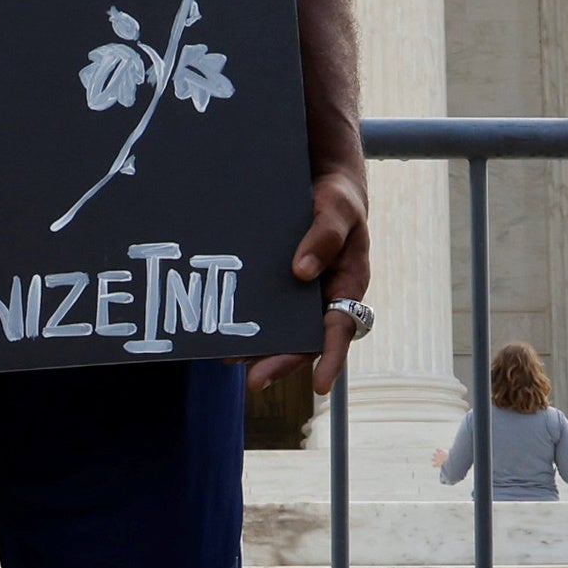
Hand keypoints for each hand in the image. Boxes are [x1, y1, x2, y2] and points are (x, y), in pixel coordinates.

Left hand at [252, 163, 371, 410]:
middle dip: (281, 363)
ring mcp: (298, 296)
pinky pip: (263, 308)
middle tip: (255, 382)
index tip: (319, 386)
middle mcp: (323, 298)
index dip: (331, 359)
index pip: (340, 330)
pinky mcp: (276, 286)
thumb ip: (325, 236)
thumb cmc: (337, 198)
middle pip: (305, 340)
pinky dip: (245, 320)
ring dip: (258, 348)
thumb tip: (303, 272)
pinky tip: (220, 327)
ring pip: (281, 330)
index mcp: (347, 286)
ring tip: (229, 358)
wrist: (318, 181)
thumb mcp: (337, 209)